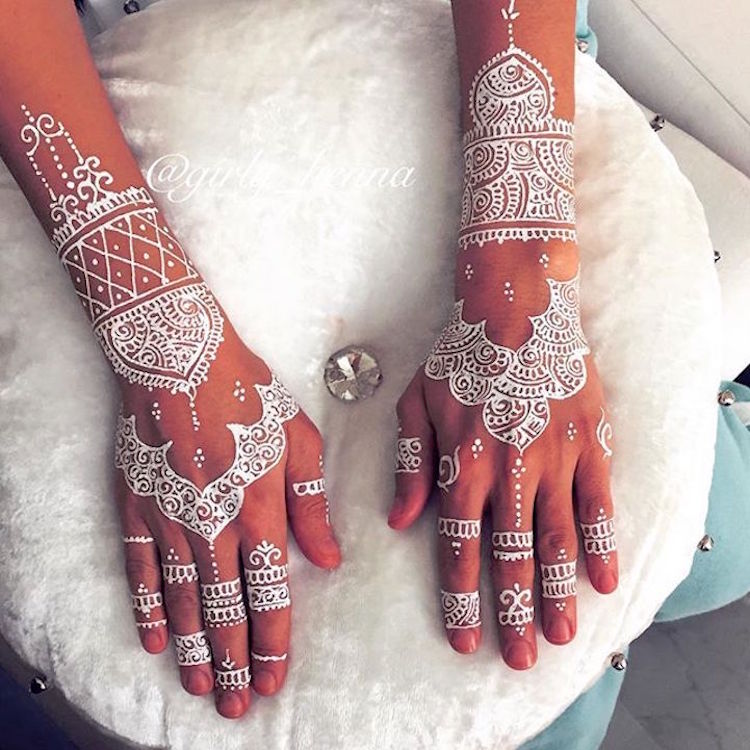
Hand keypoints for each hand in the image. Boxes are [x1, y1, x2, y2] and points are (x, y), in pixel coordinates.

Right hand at [6, 101, 339, 717]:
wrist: (180, 358)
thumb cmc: (246, 393)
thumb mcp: (298, 440)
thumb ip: (312, 505)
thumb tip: (330, 557)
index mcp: (260, 509)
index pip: (270, 593)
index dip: (274, 641)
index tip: (275, 677)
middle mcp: (214, 525)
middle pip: (226, 610)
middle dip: (234, 661)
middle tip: (237, 705)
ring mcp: (172, 519)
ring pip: (185, 601)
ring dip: (194, 648)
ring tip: (201, 687)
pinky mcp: (140, 505)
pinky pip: (143, 569)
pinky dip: (149, 607)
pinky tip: (153, 637)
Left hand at [389, 269, 617, 669]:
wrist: (516, 310)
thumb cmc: (460, 357)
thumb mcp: (416, 404)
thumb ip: (410, 464)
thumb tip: (400, 520)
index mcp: (461, 464)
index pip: (458, 546)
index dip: (461, 597)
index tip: (464, 637)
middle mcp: (507, 472)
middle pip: (509, 555)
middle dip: (510, 610)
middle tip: (515, 657)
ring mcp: (553, 459)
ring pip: (555, 540)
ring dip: (555, 592)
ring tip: (557, 636)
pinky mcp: (589, 443)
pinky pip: (598, 504)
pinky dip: (601, 545)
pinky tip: (603, 582)